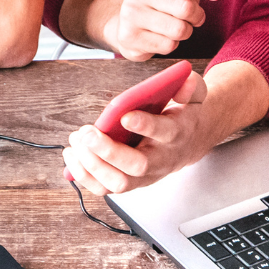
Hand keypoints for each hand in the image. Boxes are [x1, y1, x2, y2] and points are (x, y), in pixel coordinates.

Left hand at [62, 67, 221, 193]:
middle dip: (108, 151)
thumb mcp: (195, 96)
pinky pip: (104, 188)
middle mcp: (161, 160)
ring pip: (118, 183)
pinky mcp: (129, 182)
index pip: (164, 133)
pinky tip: (73, 155)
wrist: (189, 142)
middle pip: (137, 166)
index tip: (124, 115)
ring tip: (77, 141)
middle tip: (88, 133)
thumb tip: (182, 80)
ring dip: (92, 165)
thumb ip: (191, 87)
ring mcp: (144, 176)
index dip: (144, 125)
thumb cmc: (184, 118)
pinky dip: (84, 175)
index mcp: (176, 135)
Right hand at [97, 0, 223, 60]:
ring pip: (179, 30)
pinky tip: (161, 35)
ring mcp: (129, 12)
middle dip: (196, 15)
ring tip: (175, 24)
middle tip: (190, 15)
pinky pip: (168, 45)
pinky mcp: (129, 36)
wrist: (128, 19)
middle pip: (184, 7)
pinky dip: (172, 43)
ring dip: (185, 31)